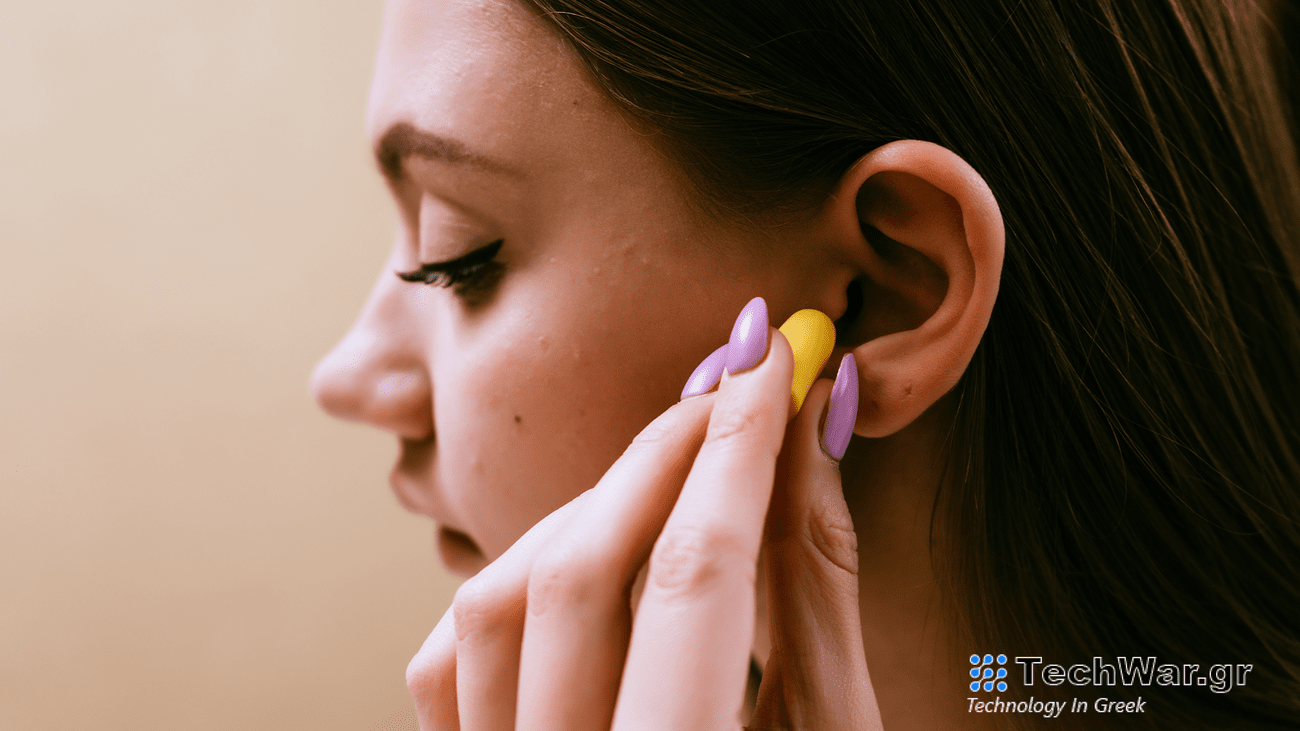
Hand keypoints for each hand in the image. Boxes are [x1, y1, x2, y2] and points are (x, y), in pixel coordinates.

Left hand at [406, 298, 882, 729]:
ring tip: (678, 464)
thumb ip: (817, 588)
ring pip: (500, 596)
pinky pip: (457, 652)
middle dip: (665, 452)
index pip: (698, 576)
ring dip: (592, 504)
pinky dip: (520, 574)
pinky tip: (590, 547)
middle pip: (581, 569)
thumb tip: (809, 437)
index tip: (772, 355)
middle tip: (733, 378)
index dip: (739, 449)